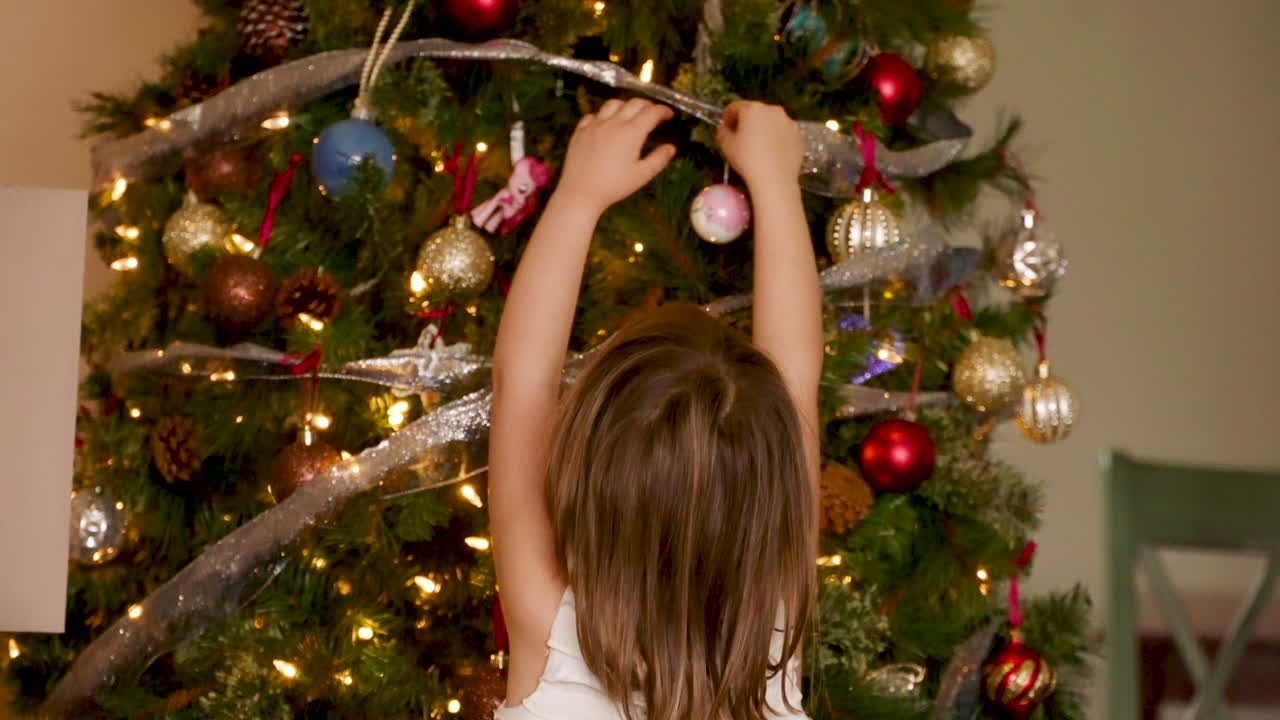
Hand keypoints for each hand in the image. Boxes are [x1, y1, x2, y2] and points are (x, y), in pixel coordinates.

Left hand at [558, 98, 676, 211]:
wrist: (581, 192)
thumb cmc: (614, 186)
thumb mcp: (642, 175)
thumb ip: (659, 159)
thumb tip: (671, 147)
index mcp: (631, 132)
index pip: (652, 113)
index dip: (663, 111)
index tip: (669, 114)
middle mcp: (613, 122)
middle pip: (634, 103)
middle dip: (648, 105)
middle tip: (654, 113)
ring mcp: (595, 125)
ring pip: (613, 104)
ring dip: (625, 105)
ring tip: (630, 114)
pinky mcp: (580, 131)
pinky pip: (593, 115)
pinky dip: (603, 115)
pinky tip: (605, 124)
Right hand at [716, 101, 802, 189]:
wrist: (776, 179)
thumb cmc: (747, 160)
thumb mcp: (726, 146)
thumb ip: (722, 132)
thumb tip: (725, 128)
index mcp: (753, 109)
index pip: (736, 107)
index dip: (728, 116)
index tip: (725, 125)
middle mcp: (773, 110)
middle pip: (756, 112)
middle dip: (748, 121)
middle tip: (742, 137)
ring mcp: (789, 122)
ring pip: (772, 122)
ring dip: (765, 129)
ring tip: (760, 146)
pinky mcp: (799, 135)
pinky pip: (784, 133)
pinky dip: (778, 138)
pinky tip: (773, 153)